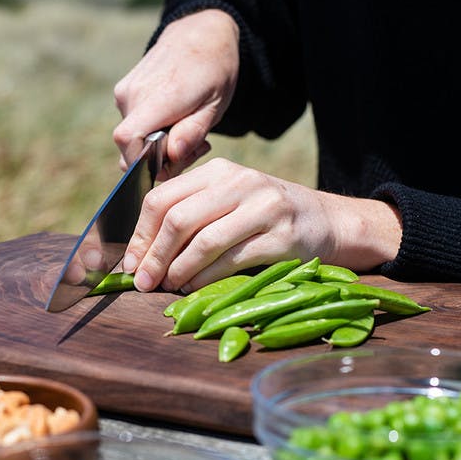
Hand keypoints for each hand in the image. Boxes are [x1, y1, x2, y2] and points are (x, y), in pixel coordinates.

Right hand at [113, 9, 239, 179]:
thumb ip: (192, 132)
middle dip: (160, 160)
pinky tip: (174, 120)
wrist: (200, 33)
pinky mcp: (123, 92)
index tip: (171, 164)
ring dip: (158, 146)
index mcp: (160, 96)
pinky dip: (151, 132)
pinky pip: (132, 125)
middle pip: (131, 147)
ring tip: (187, 129)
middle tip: (194, 146)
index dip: (142, 163)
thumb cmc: (214, 70)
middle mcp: (134, 94)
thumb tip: (170, 157)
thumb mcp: (215, 105)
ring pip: (132, 138)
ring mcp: (125, 92)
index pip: (128, 139)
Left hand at [120, 158, 402, 291]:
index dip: (140, 234)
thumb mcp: (232, 200)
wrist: (330, 222)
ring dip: (177, 269)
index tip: (130, 263)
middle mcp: (240, 182)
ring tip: (166, 287)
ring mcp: (263, 207)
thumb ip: (193, 211)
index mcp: (219, 171)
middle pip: (177, 218)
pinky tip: (193, 288)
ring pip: (203, 240)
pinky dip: (205, 278)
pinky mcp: (281, 236)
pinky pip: (231, 260)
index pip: (162, 197)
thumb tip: (143, 250)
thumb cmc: (269, 216)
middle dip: (153, 255)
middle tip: (142, 282)